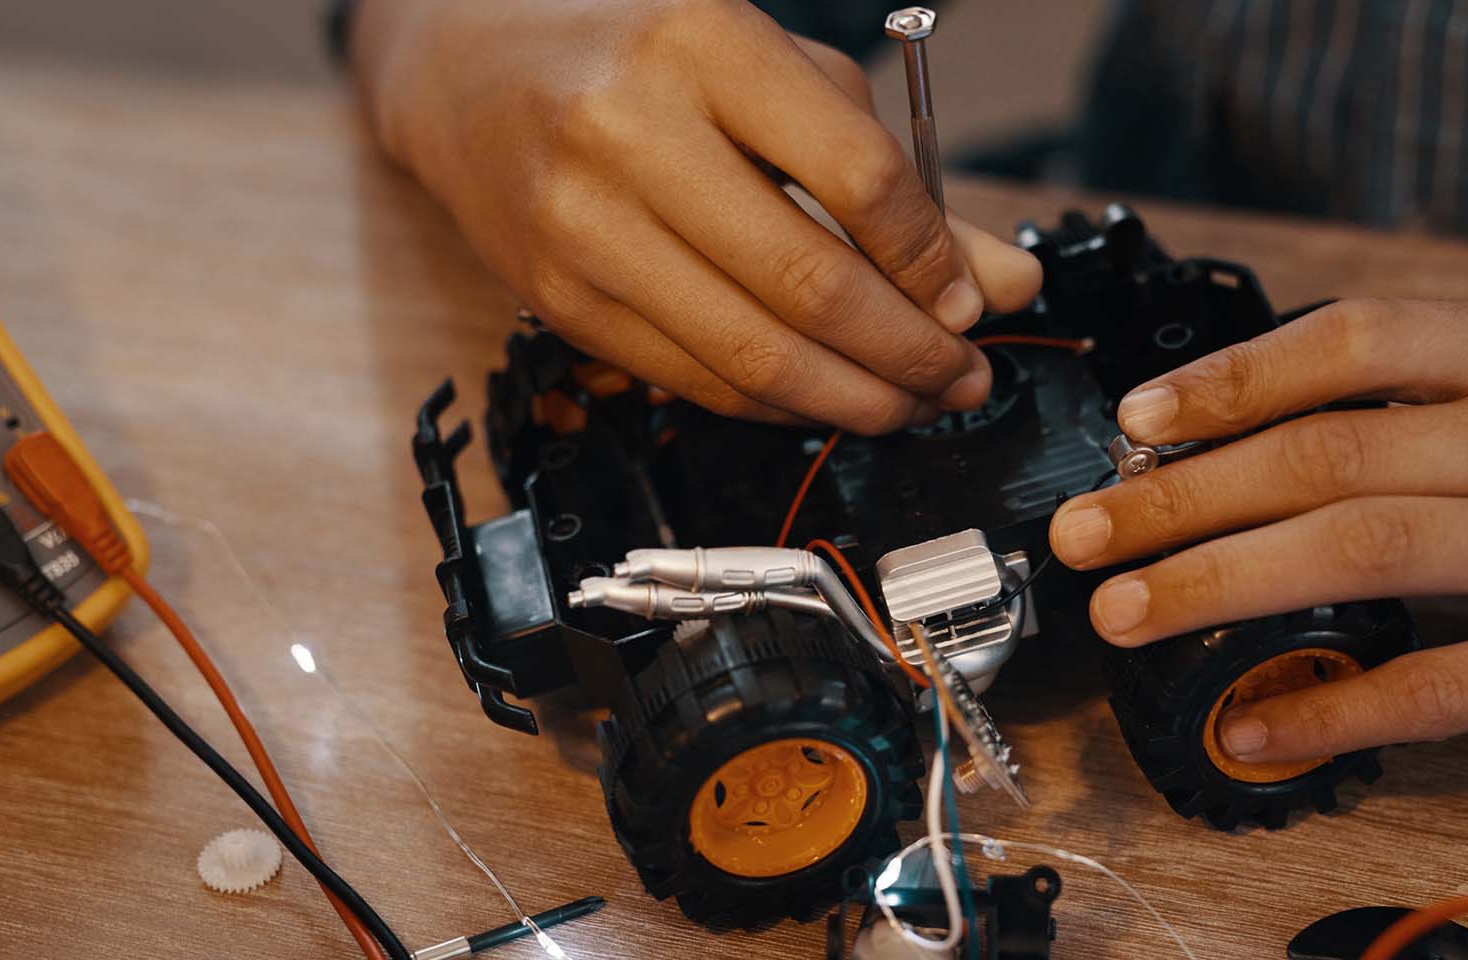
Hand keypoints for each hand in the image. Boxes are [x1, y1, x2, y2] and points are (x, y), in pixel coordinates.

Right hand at [351, 0, 1041, 432]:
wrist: (469, 74)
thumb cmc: (640, 60)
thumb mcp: (777, 78)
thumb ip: (895, 176)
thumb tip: (997, 280)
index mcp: (705, 48)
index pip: (857, 176)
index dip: (930, 260)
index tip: (970, 301)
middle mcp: (633, 134)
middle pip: (808, 284)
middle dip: (909, 353)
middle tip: (961, 376)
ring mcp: (585, 227)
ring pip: (752, 354)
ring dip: (854, 399)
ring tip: (910, 401)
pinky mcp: (560, 301)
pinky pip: (696, 380)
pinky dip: (778, 403)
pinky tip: (825, 395)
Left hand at [1049, 299, 1467, 762]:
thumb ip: (1407, 398)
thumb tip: (1219, 438)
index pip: (1353, 340)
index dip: (1230, 380)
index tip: (1135, 422)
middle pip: (1331, 454)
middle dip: (1183, 497)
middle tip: (1084, 535)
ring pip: (1365, 552)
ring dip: (1221, 583)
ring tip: (1126, 610)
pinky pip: (1437, 688)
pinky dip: (1328, 709)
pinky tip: (1248, 726)